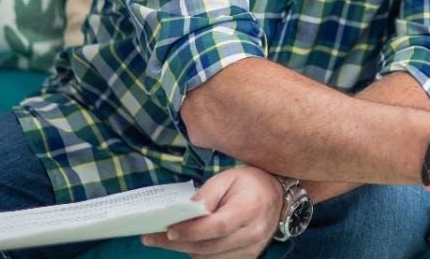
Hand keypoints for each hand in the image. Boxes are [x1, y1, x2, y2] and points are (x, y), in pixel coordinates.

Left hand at [142, 166, 283, 258]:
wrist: (277, 195)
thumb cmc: (250, 183)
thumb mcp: (227, 178)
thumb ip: (205, 195)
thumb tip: (183, 212)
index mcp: (250, 208)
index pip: (218, 226)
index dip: (192, 230)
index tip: (169, 229)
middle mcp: (253, 232)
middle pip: (210, 246)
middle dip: (178, 242)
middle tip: (153, 237)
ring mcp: (252, 248)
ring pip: (210, 258)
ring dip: (186, 249)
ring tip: (169, 238)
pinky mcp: (248, 257)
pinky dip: (200, 254)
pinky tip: (188, 243)